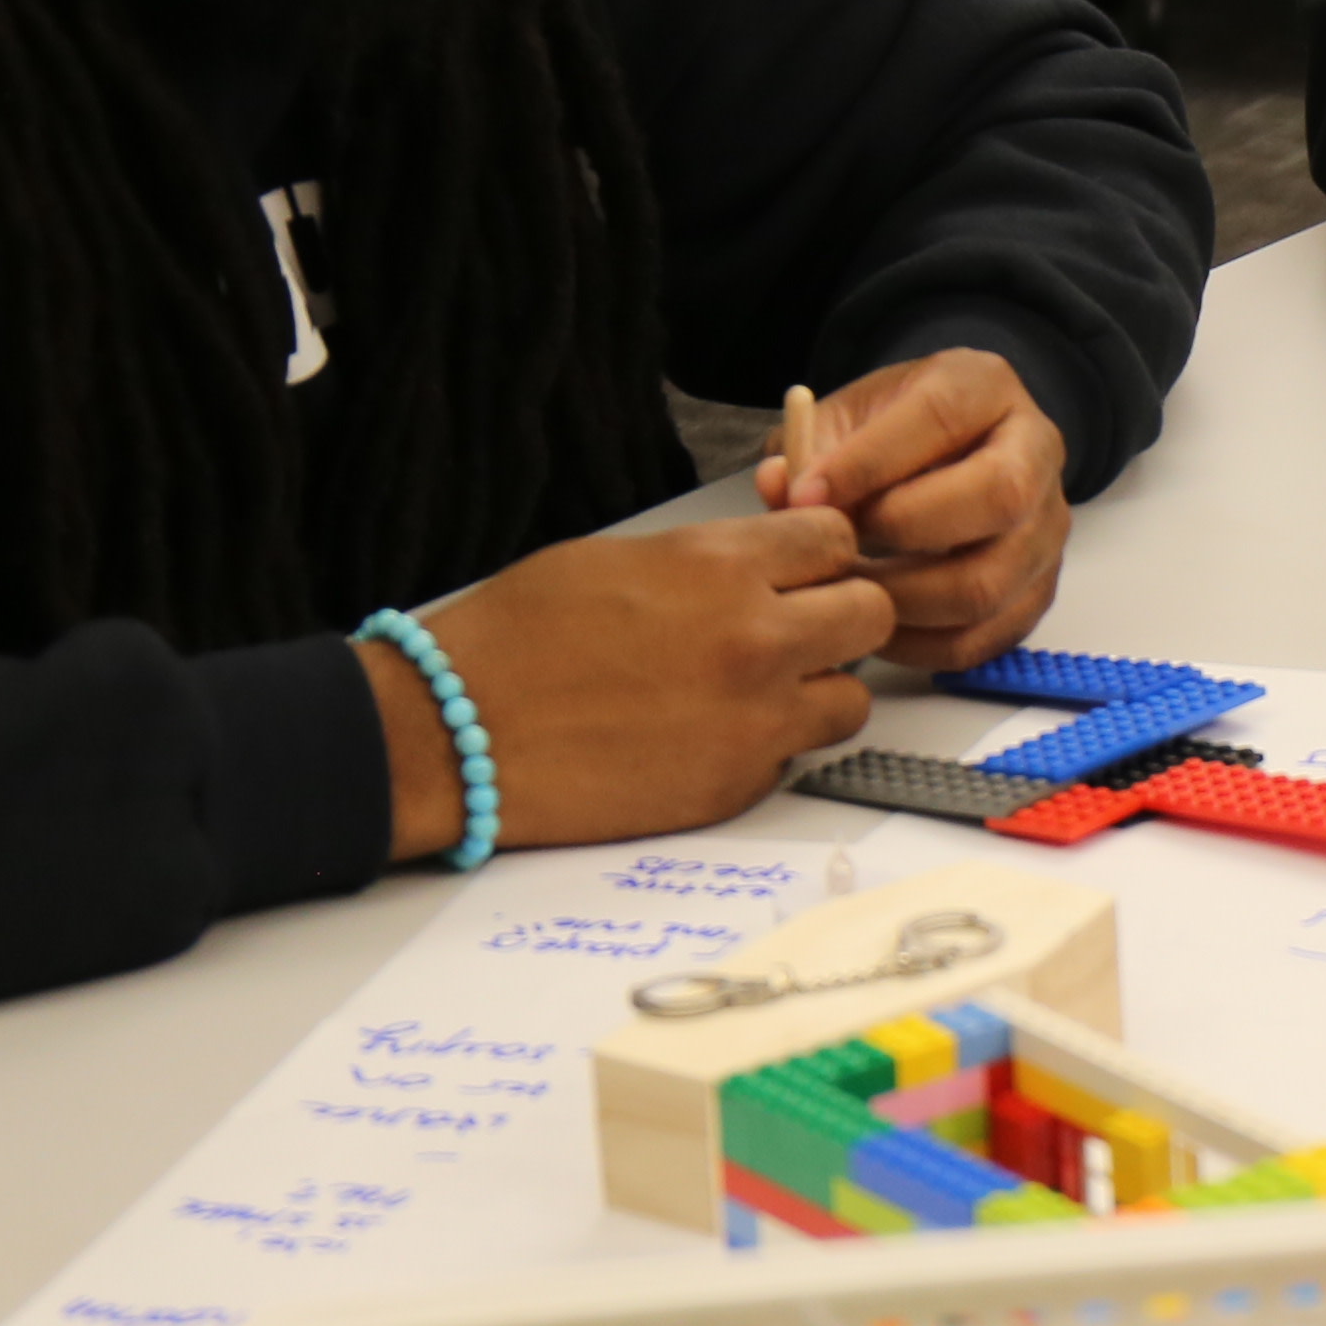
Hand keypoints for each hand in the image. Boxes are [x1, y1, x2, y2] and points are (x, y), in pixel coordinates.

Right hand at [373, 510, 890, 859]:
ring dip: (818, 691)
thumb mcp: (619, 560)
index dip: (822, 554)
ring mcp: (754, 719)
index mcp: (720, 567)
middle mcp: (754, 639)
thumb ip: (711, 561)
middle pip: (871, 615)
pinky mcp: (737, 785)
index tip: (803, 569)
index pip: (837, 540)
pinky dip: (769, 748)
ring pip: (852, 699)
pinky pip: (796, 759)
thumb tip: (765, 564)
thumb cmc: (515, 640)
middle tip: (801, 630)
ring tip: (759, 692)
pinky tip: (712, 738)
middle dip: (840, 618)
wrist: (454, 733)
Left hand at [760, 349, 1070, 669]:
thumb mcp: (846, 418)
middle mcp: (1036, 453)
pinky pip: (986, 637)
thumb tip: (780, 490)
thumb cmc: (891, 435)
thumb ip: (810, 449)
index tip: (806, 495)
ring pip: (990, 582)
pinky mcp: (1040, 589)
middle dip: (905, 528)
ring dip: (904, 599)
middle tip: (841, 546)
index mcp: (985, 389)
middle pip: (999, 496)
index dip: (870, 461)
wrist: (950, 456)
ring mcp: (1046, 528)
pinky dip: (922, 646)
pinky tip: (878, 628)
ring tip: (850, 592)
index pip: (942, 418)